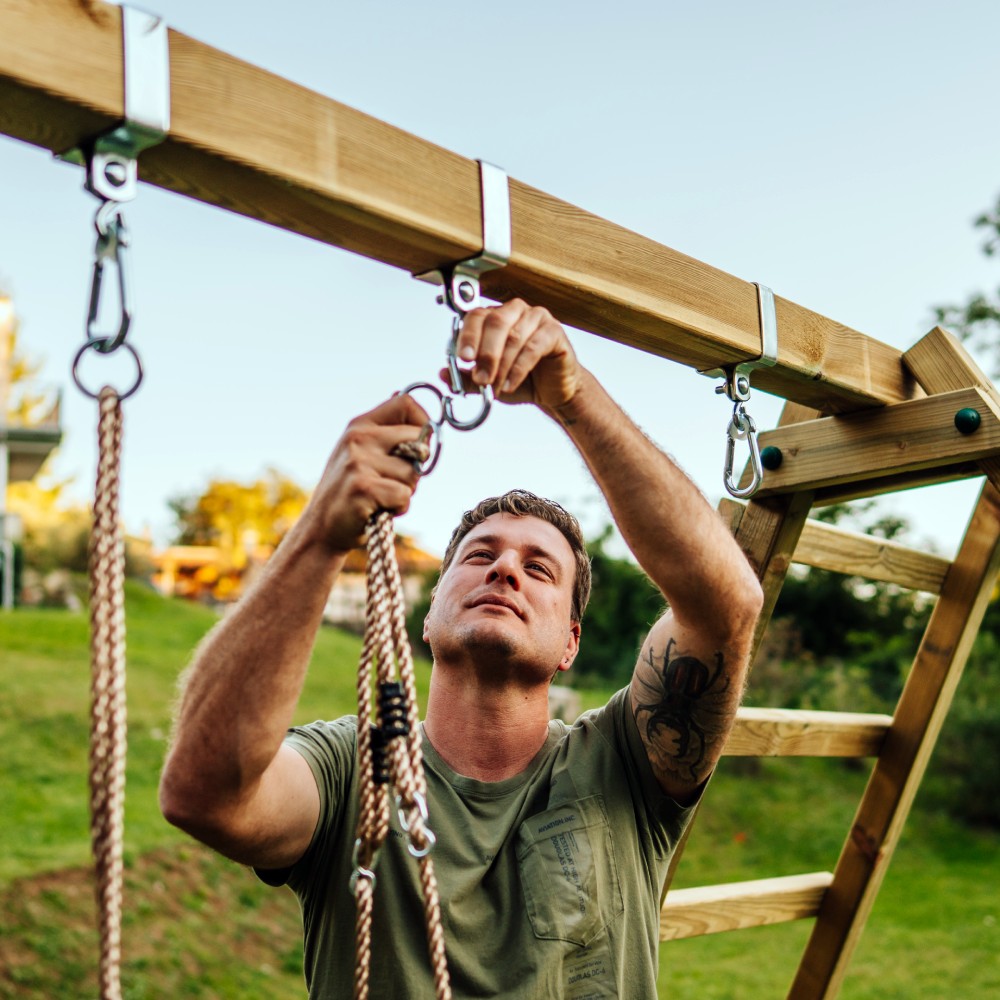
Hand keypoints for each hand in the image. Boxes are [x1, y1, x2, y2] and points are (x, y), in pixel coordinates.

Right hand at [308, 394, 429, 552]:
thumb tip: (406, 401)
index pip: (405, 403)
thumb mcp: (361, 453)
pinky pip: (404, 495)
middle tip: (395, 482)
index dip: (424, 422)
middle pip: (418, 439)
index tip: (422, 444)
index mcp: (360, 425)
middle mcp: (358, 437)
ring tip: (381, 498)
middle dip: (417, 466)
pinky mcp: (362, 487)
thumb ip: (384, 432)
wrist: (322, 529)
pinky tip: (379, 510)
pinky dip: (399, 508)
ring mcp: (358, 461)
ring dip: (406, 491)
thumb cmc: (351, 492)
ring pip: (413, 473)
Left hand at [450, 299, 581, 410]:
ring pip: (514, 337)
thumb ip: (467, 378)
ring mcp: (537, 318)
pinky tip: (510, 384)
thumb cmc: (524, 380)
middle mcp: (515, 311)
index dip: (468, 336)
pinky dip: (519, 369)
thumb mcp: (489, 381)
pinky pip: (533, 347)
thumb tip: (443, 375)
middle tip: (480, 378)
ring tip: (495, 387)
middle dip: (485, 354)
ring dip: (502, 366)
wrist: (554, 392)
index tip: (463, 358)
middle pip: (495, 322)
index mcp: (496, 316)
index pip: (476, 316)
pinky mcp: (554, 331)